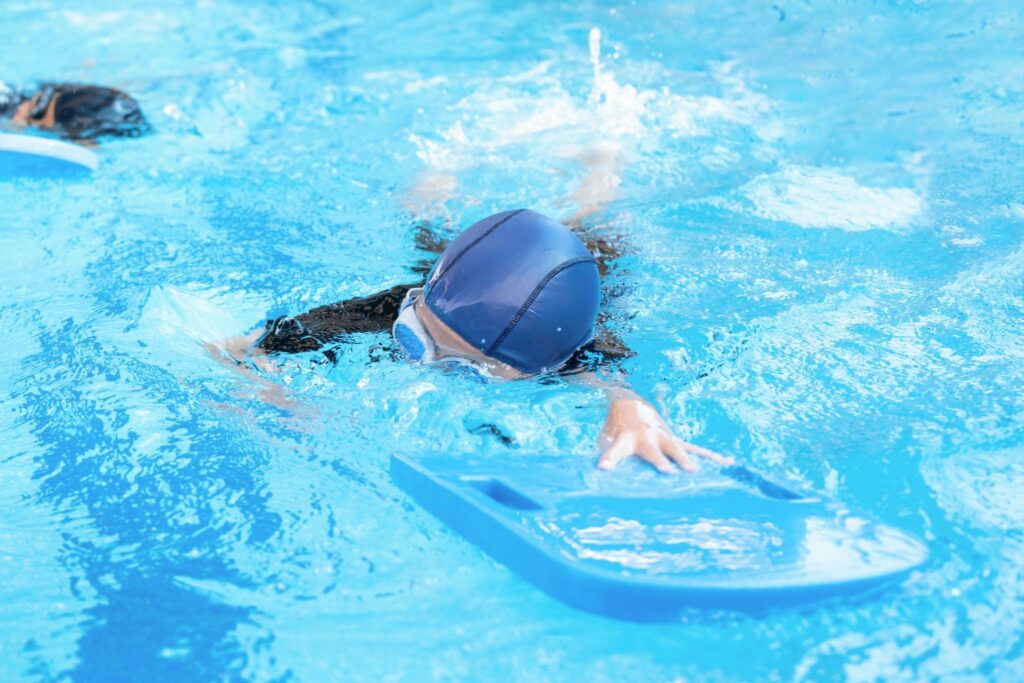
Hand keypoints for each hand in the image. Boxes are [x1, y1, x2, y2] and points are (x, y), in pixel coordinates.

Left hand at [598, 398, 732, 473]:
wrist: (629, 401)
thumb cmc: (616, 428)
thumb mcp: (605, 438)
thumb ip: (606, 452)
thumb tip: (600, 472)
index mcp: (625, 439)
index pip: (615, 450)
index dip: (609, 458)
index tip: (603, 467)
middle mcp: (645, 436)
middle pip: (652, 449)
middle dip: (658, 459)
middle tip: (666, 470)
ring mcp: (662, 437)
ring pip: (676, 448)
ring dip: (684, 459)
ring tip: (694, 470)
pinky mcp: (674, 440)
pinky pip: (694, 448)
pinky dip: (710, 455)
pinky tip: (727, 462)